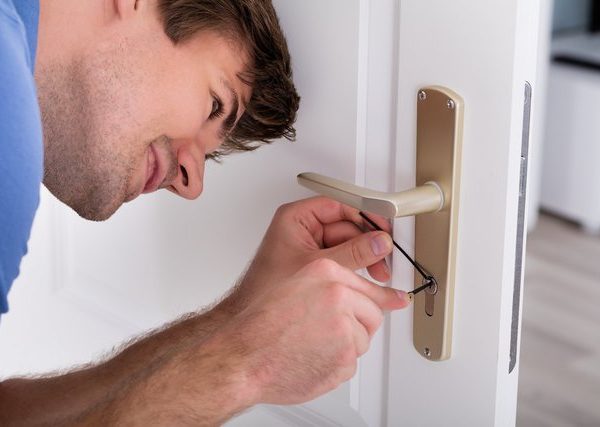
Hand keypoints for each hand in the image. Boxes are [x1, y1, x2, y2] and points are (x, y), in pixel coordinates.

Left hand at [219, 197, 396, 312]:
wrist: (254, 318)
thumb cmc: (268, 288)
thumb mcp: (317, 266)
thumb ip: (351, 253)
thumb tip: (378, 243)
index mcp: (296, 218)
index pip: (339, 205)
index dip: (364, 214)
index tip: (382, 226)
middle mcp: (303, 229)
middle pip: (347, 226)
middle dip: (368, 242)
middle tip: (383, 256)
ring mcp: (310, 246)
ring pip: (348, 244)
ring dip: (366, 258)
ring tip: (378, 273)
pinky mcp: (315, 263)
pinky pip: (343, 259)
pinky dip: (357, 268)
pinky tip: (366, 279)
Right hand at [220, 258, 409, 405]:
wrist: (241, 356)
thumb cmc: (259, 322)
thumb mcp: (292, 282)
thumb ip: (330, 282)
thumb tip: (360, 291)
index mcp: (324, 271)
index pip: (367, 284)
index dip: (380, 295)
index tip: (397, 298)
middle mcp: (337, 296)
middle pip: (372, 312)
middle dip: (357, 323)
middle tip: (327, 330)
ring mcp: (342, 329)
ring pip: (363, 339)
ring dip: (345, 344)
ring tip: (312, 342)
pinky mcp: (344, 359)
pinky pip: (352, 362)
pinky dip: (336, 363)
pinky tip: (312, 356)